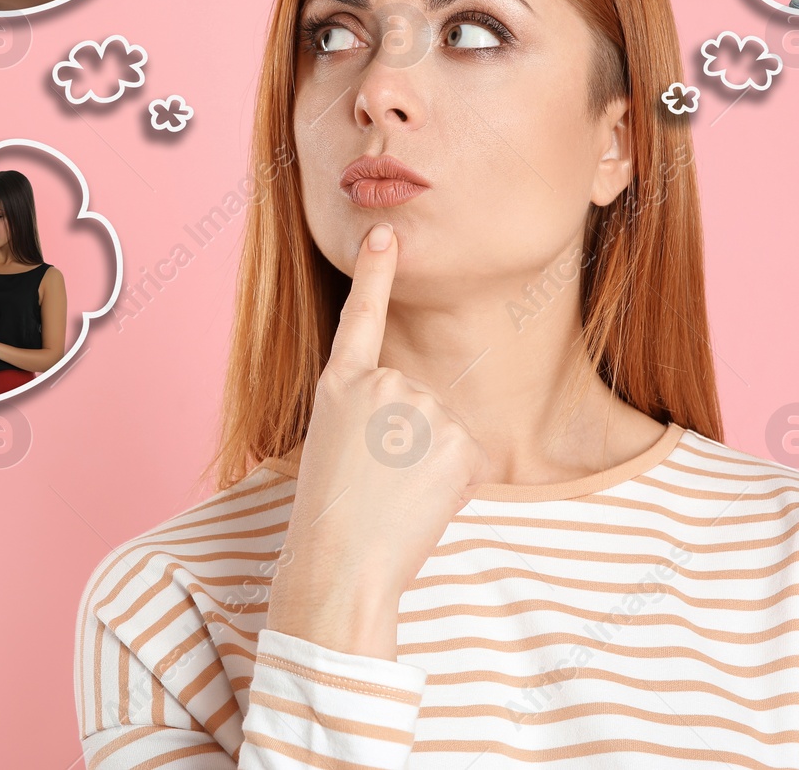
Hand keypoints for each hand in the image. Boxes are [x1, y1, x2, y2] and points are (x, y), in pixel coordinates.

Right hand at [265, 222, 482, 658]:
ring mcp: (419, 408)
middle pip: (419, 404)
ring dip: (431, 468)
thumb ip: (371, 419)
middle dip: (412, 446)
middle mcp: (380, 385)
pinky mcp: (457, 439)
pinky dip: (453, 485)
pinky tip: (421, 503)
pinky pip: (467, 458)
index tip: (385, 233)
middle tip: (377, 485)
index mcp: (338, 385)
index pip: (361, 318)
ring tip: (393, 497)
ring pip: (445, 433)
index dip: (375, 275)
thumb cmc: (331, 518)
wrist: (340, 564)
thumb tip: (421, 425)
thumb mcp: (333, 450)